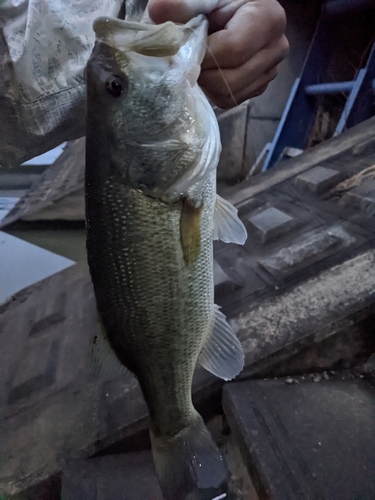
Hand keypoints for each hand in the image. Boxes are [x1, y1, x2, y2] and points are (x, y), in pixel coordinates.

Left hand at [148, 0, 288, 108]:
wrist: (232, 9)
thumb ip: (182, 2)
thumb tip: (157, 12)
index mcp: (268, 19)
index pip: (233, 50)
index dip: (203, 54)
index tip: (185, 47)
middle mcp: (276, 48)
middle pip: (230, 79)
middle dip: (202, 72)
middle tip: (188, 56)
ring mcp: (270, 70)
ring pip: (230, 94)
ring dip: (206, 83)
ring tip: (199, 60)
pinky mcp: (259, 85)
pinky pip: (231, 100)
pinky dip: (214, 90)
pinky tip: (209, 69)